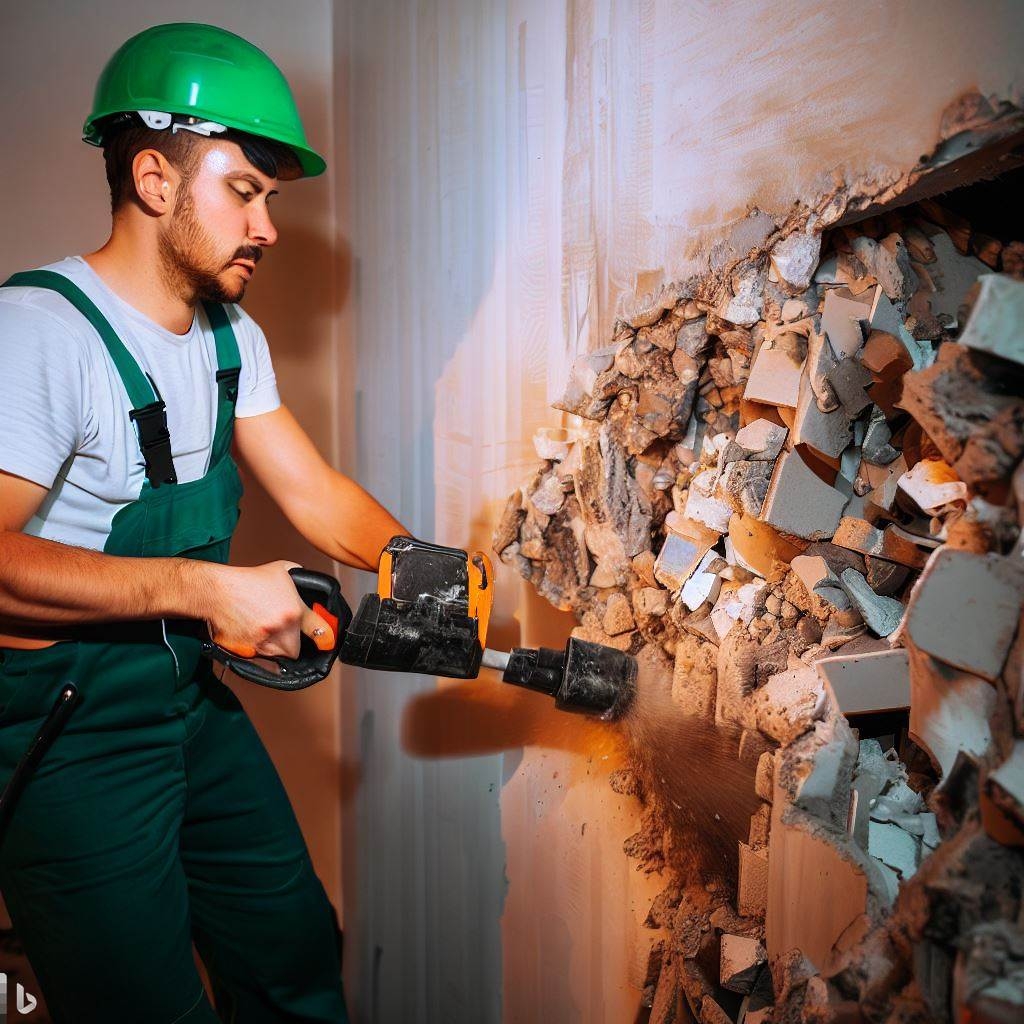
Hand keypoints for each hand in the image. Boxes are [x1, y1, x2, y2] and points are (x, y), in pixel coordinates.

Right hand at [202, 561, 335, 659]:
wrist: (217, 591)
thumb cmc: (246, 580)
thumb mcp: (283, 570)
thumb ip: (300, 577)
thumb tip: (308, 582)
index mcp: (294, 611)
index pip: (319, 631)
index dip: (324, 637)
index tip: (326, 641)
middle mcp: (281, 629)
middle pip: (295, 650)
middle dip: (290, 644)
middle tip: (282, 633)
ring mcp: (263, 641)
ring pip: (276, 656)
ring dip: (274, 649)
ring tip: (263, 630)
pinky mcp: (247, 651)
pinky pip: (258, 658)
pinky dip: (257, 651)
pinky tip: (251, 634)